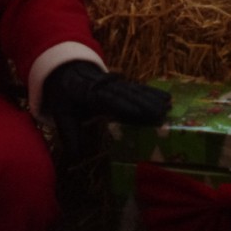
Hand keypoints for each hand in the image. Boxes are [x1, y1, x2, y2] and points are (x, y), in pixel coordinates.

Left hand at [42, 61, 171, 159]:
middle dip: (144, 103)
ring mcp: (114, 83)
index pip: (108, 99)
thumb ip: (69, 135)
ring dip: (152, 97)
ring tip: (169, 105)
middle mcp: (105, 86)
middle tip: (162, 113)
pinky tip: (166, 97)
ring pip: (135, 89)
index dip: (123, 105)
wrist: (65, 71)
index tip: (139, 112)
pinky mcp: (121, 84)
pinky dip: (152, 92)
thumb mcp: (61, 114)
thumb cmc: (65, 95)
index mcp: (89, 93)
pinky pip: (138, 88)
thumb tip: (74, 159)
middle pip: (126, 93)